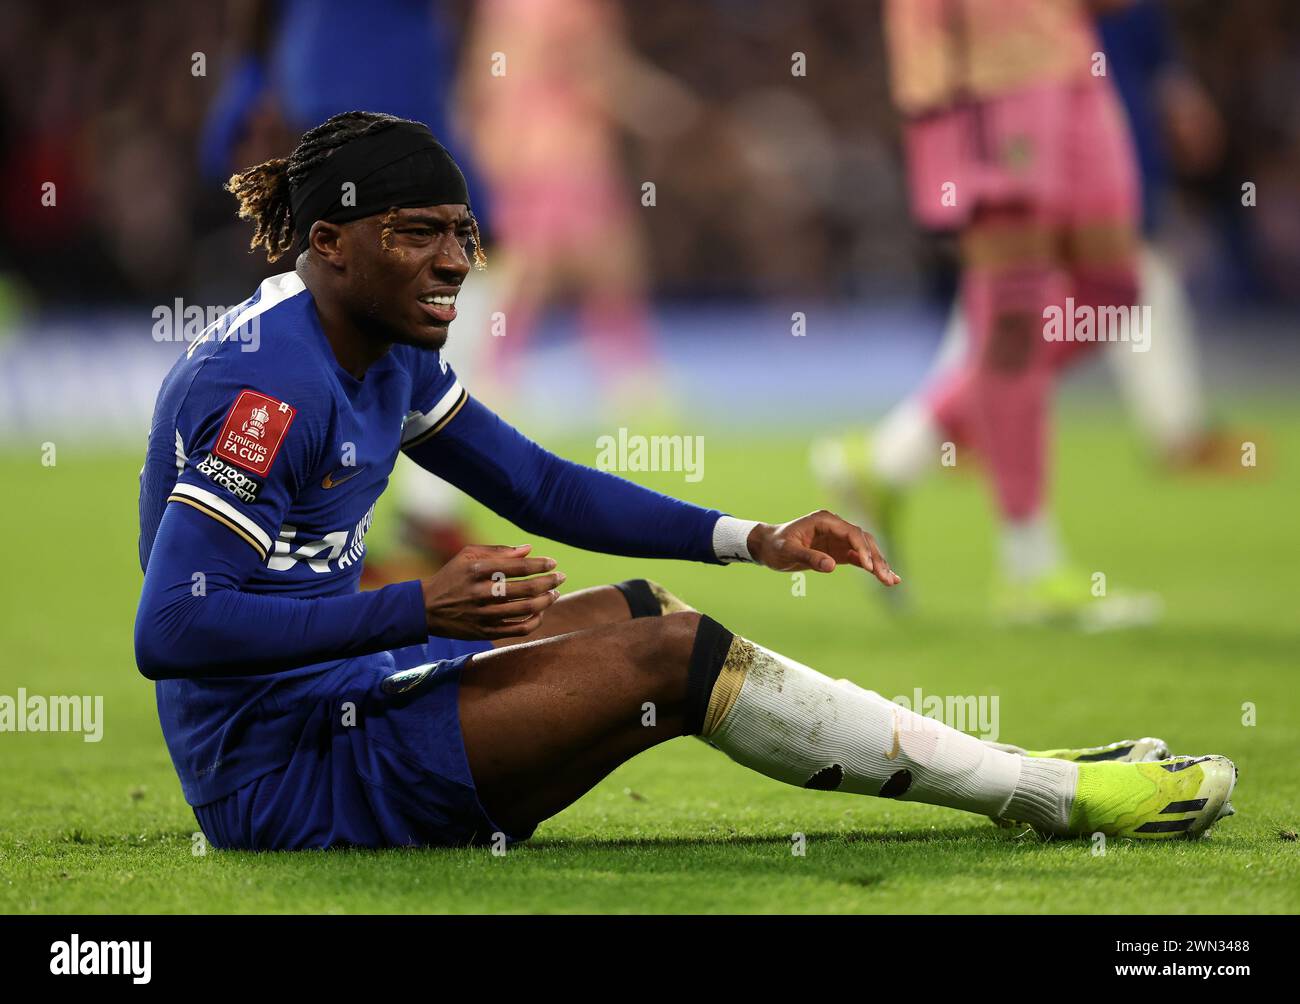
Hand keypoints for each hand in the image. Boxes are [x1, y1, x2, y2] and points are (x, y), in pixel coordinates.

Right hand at [421, 544, 564, 639]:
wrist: (426, 608)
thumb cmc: (452, 576)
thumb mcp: (468, 556)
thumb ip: (498, 551)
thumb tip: (528, 550)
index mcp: (477, 570)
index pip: (518, 567)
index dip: (540, 565)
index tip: (553, 563)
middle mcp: (481, 593)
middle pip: (525, 589)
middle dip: (549, 582)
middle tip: (561, 578)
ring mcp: (483, 615)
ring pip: (525, 610)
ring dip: (545, 601)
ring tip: (554, 594)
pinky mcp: (484, 632)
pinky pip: (517, 630)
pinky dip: (534, 622)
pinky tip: (541, 613)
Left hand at [746, 510, 900, 585]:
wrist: (767, 547)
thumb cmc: (775, 546)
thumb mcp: (788, 552)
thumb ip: (809, 557)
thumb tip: (831, 566)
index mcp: (825, 520)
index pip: (851, 533)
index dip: (862, 549)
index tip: (869, 567)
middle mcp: (835, 527)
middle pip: (863, 541)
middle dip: (876, 559)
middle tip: (886, 578)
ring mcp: (838, 539)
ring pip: (865, 550)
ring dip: (878, 564)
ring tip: (892, 581)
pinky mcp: (838, 551)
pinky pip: (859, 558)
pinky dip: (871, 568)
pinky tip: (885, 578)